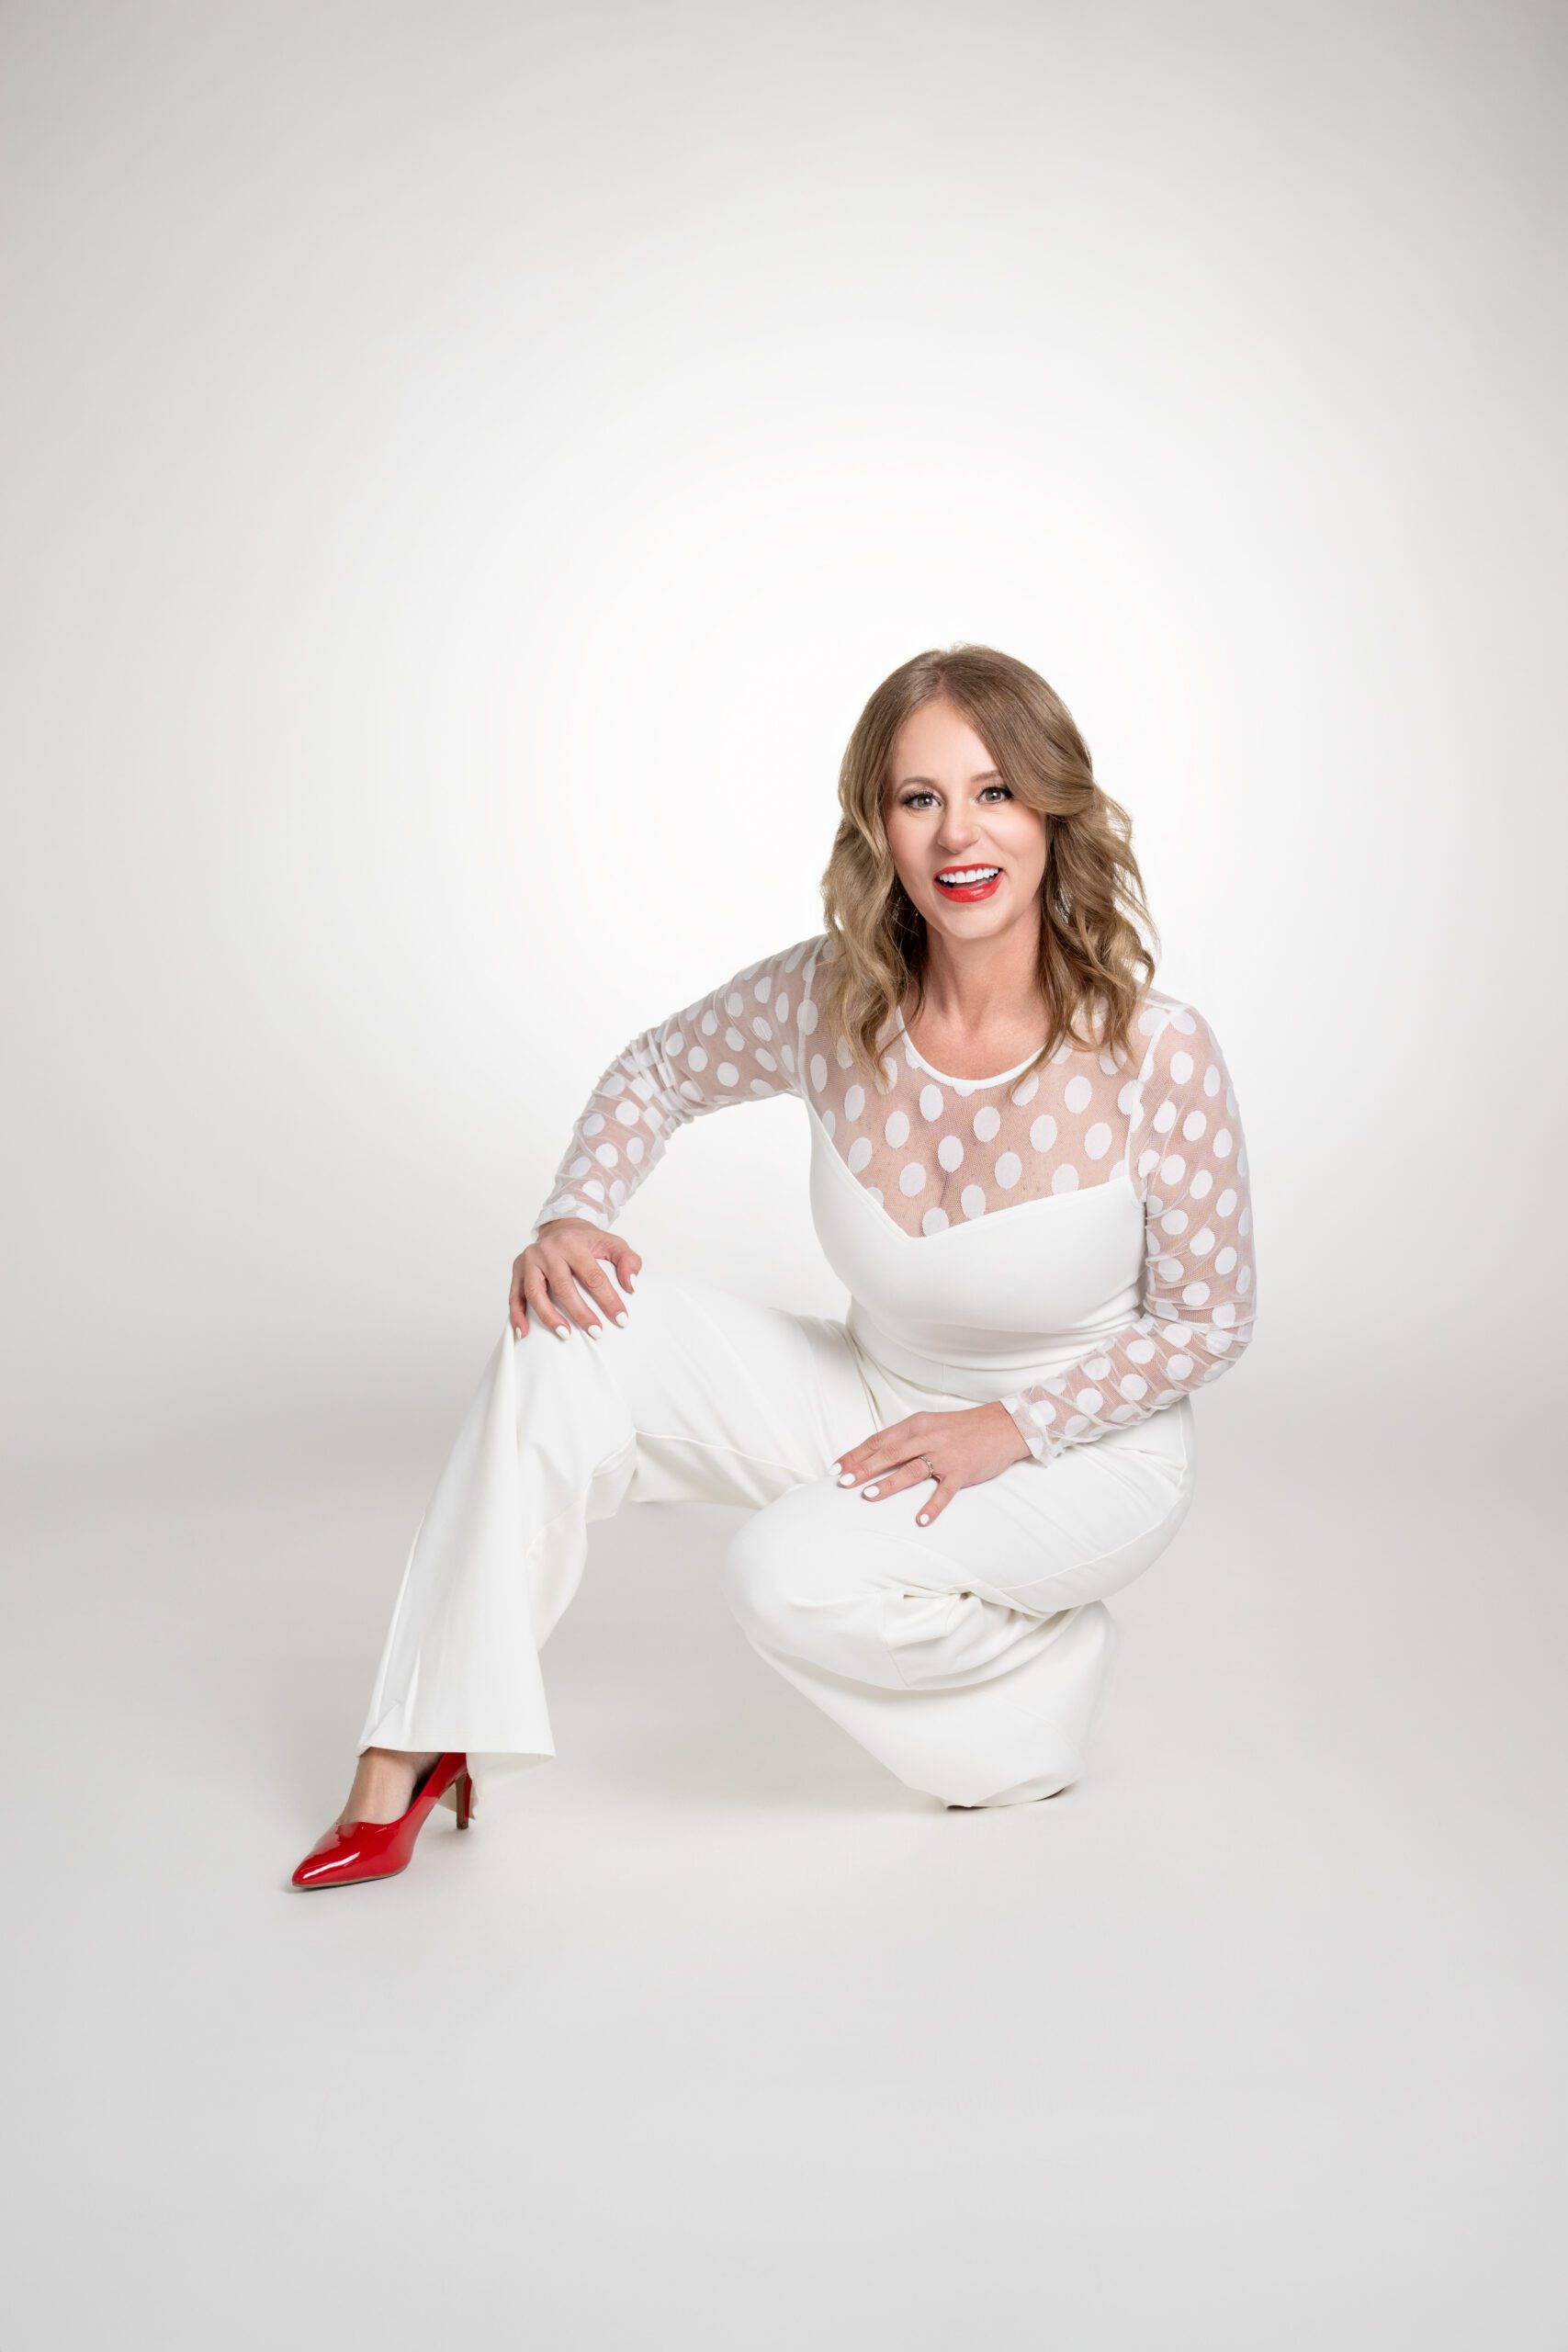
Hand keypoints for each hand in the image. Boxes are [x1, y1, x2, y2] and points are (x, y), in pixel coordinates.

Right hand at [511, 1219, 642, 1340]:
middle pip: (563, 1287)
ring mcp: (529, 1260)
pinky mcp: (517, 1269)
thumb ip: (629, 1261)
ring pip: (535, 1293)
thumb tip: (631, 1286)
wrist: (560, 1227)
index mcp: (573, 1243)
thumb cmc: (588, 1241)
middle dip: (580, 1313)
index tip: (621, 1319)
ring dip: (549, 1317)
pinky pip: (514, 1295)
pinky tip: (524, 1332)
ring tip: (565, 1335)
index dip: (608, 1300)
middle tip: (596, 1332)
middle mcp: (548, 1250)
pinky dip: (517, 1315)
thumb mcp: (613, 1244)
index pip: (593, 1276)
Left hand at [830, 1402, 1031, 1525]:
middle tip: (843, 1482)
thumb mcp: (931, 1424)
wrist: (1003, 1426)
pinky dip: (932, 1506)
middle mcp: (928, 1438)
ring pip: (911, 1470)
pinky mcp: (962, 1472)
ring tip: (868, 1496)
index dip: (856, 1454)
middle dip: (864, 1469)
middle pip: (889, 1454)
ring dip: (888, 1484)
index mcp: (916, 1425)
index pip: (879, 1440)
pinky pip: (944, 1492)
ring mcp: (945, 1456)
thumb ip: (906, 1438)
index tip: (836, 1468)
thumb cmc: (963, 1427)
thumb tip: (876, 1454)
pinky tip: (920, 1520)